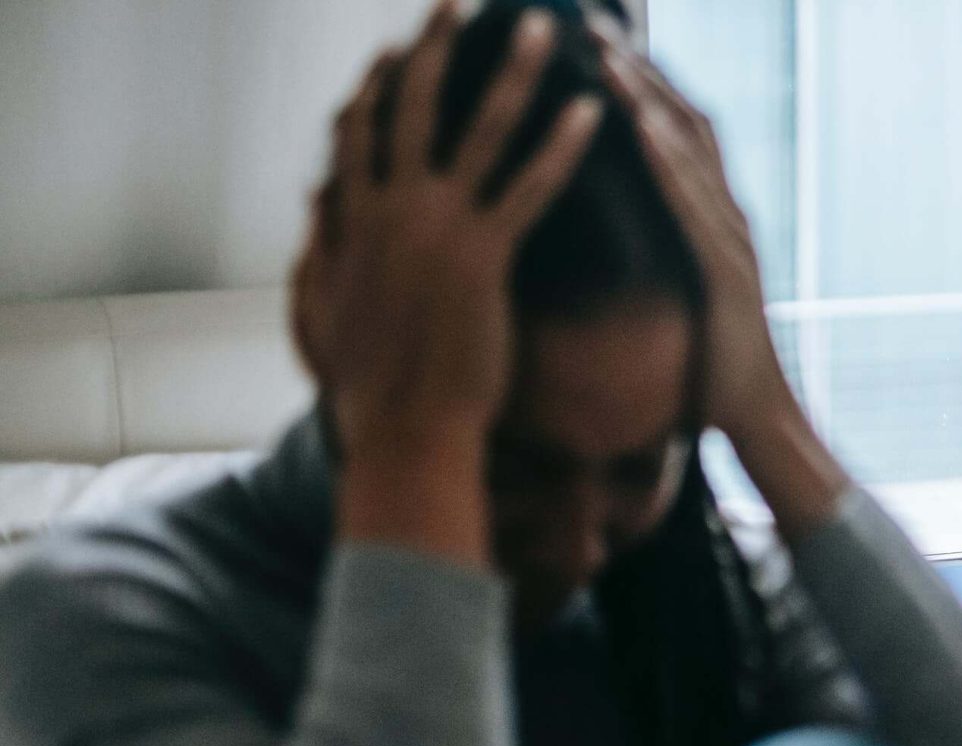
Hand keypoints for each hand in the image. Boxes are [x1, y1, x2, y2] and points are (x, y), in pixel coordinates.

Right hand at [294, 2, 599, 558]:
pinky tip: (592, 113)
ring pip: (478, 130)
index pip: (360, 133)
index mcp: (351, 220)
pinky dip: (561, 147)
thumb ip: (319, 249)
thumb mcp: (321, 309)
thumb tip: (314, 206)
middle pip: (412, 108)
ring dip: (512, 73)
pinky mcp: (482, 257)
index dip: (378, 88)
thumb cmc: (366, 389)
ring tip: (542, 30)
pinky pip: (530, 188)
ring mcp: (435, 228)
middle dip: (436, 48)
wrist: (403, 431)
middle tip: (457, 2)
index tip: (395, 51)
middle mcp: (389, 209)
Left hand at [598, 30, 849, 538]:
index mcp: (710, 222)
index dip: (637, 83)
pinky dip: (667, 161)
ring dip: (646, 98)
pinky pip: (693, 205)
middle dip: (637, 68)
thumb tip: (606, 240)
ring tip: (604, 53)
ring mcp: (732, 242)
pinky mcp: (728, 272)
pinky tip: (637, 125)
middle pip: (683, 121)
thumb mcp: (674, 301)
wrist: (759, 423)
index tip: (592, 41)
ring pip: (689, 152)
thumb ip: (655, 261)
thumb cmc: (711, 373)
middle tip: (588, 21)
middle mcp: (728, 218)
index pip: (674, 133)